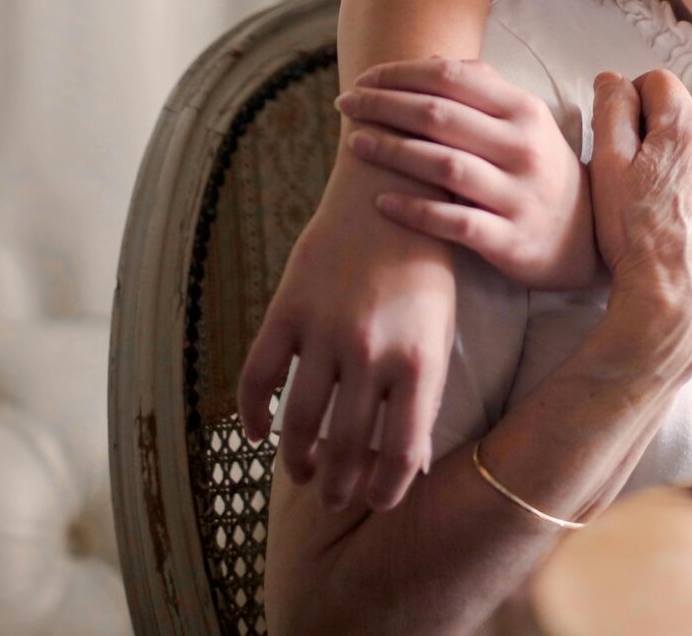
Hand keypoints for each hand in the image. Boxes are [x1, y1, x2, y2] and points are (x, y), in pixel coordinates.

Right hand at [237, 160, 457, 513]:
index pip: (402, 450)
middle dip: (341, 485)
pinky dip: (253, 413)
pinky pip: (258, 376)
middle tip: (336, 500)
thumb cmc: (425, 266)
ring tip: (304, 474)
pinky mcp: (287, 309)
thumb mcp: (439, 328)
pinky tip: (258, 433)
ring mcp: (324, 330)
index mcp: (419, 359)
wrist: (392, 191)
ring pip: (299, 421)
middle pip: (347, 444)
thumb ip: (422, 390)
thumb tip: (406, 460)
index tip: (378, 501)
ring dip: (299, 460)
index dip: (387, 488)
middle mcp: (371, 351)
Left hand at [340, 58, 600, 289]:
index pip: (453, 78)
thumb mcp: (527, 123)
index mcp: (525, 111)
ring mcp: (517, 195)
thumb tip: (431, 60)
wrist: (585, 237)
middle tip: (345, 103)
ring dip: (391, 152)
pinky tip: (380, 202)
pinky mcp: (509, 239)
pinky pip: (453, 222)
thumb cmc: (540, 170)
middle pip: (440, 117)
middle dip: (384, 106)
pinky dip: (414, 210)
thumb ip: (485, 90)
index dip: (401, 74)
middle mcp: (523, 148)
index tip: (365, 78)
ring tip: (354, 144)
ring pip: (443, 166)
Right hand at [588, 70, 691, 346]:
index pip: (658, 83)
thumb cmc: (634, 237)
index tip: (628, 137)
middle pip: (688, 117)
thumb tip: (615, 78)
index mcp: (687, 127)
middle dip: (665, 136)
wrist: (676, 300)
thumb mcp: (606, 169)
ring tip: (676, 204)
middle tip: (647, 181)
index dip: (635, 104)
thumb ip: (611, 111)